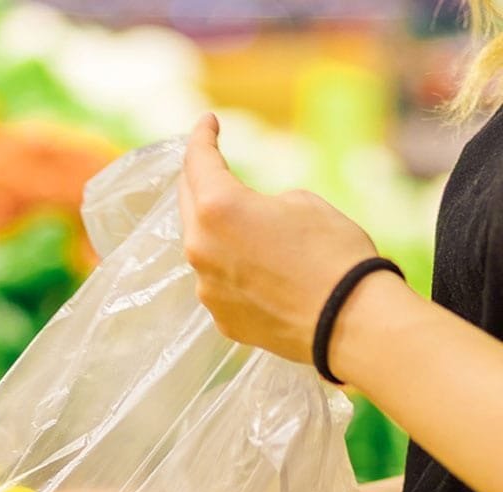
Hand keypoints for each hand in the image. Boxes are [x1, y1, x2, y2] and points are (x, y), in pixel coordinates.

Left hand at [177, 113, 379, 366]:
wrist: (348, 322)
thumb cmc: (333, 253)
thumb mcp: (301, 202)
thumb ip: (259, 202)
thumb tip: (246, 221)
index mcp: (217, 209)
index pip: (197, 163)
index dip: (201, 137)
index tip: (206, 123)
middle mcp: (200, 250)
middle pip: (188, 205)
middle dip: (200, 181)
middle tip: (212, 164)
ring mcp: (206, 289)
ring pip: (202, 248)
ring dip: (215, 231)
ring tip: (240, 222)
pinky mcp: (220, 318)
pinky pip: (218, 283)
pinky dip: (231, 269)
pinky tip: (256, 268)